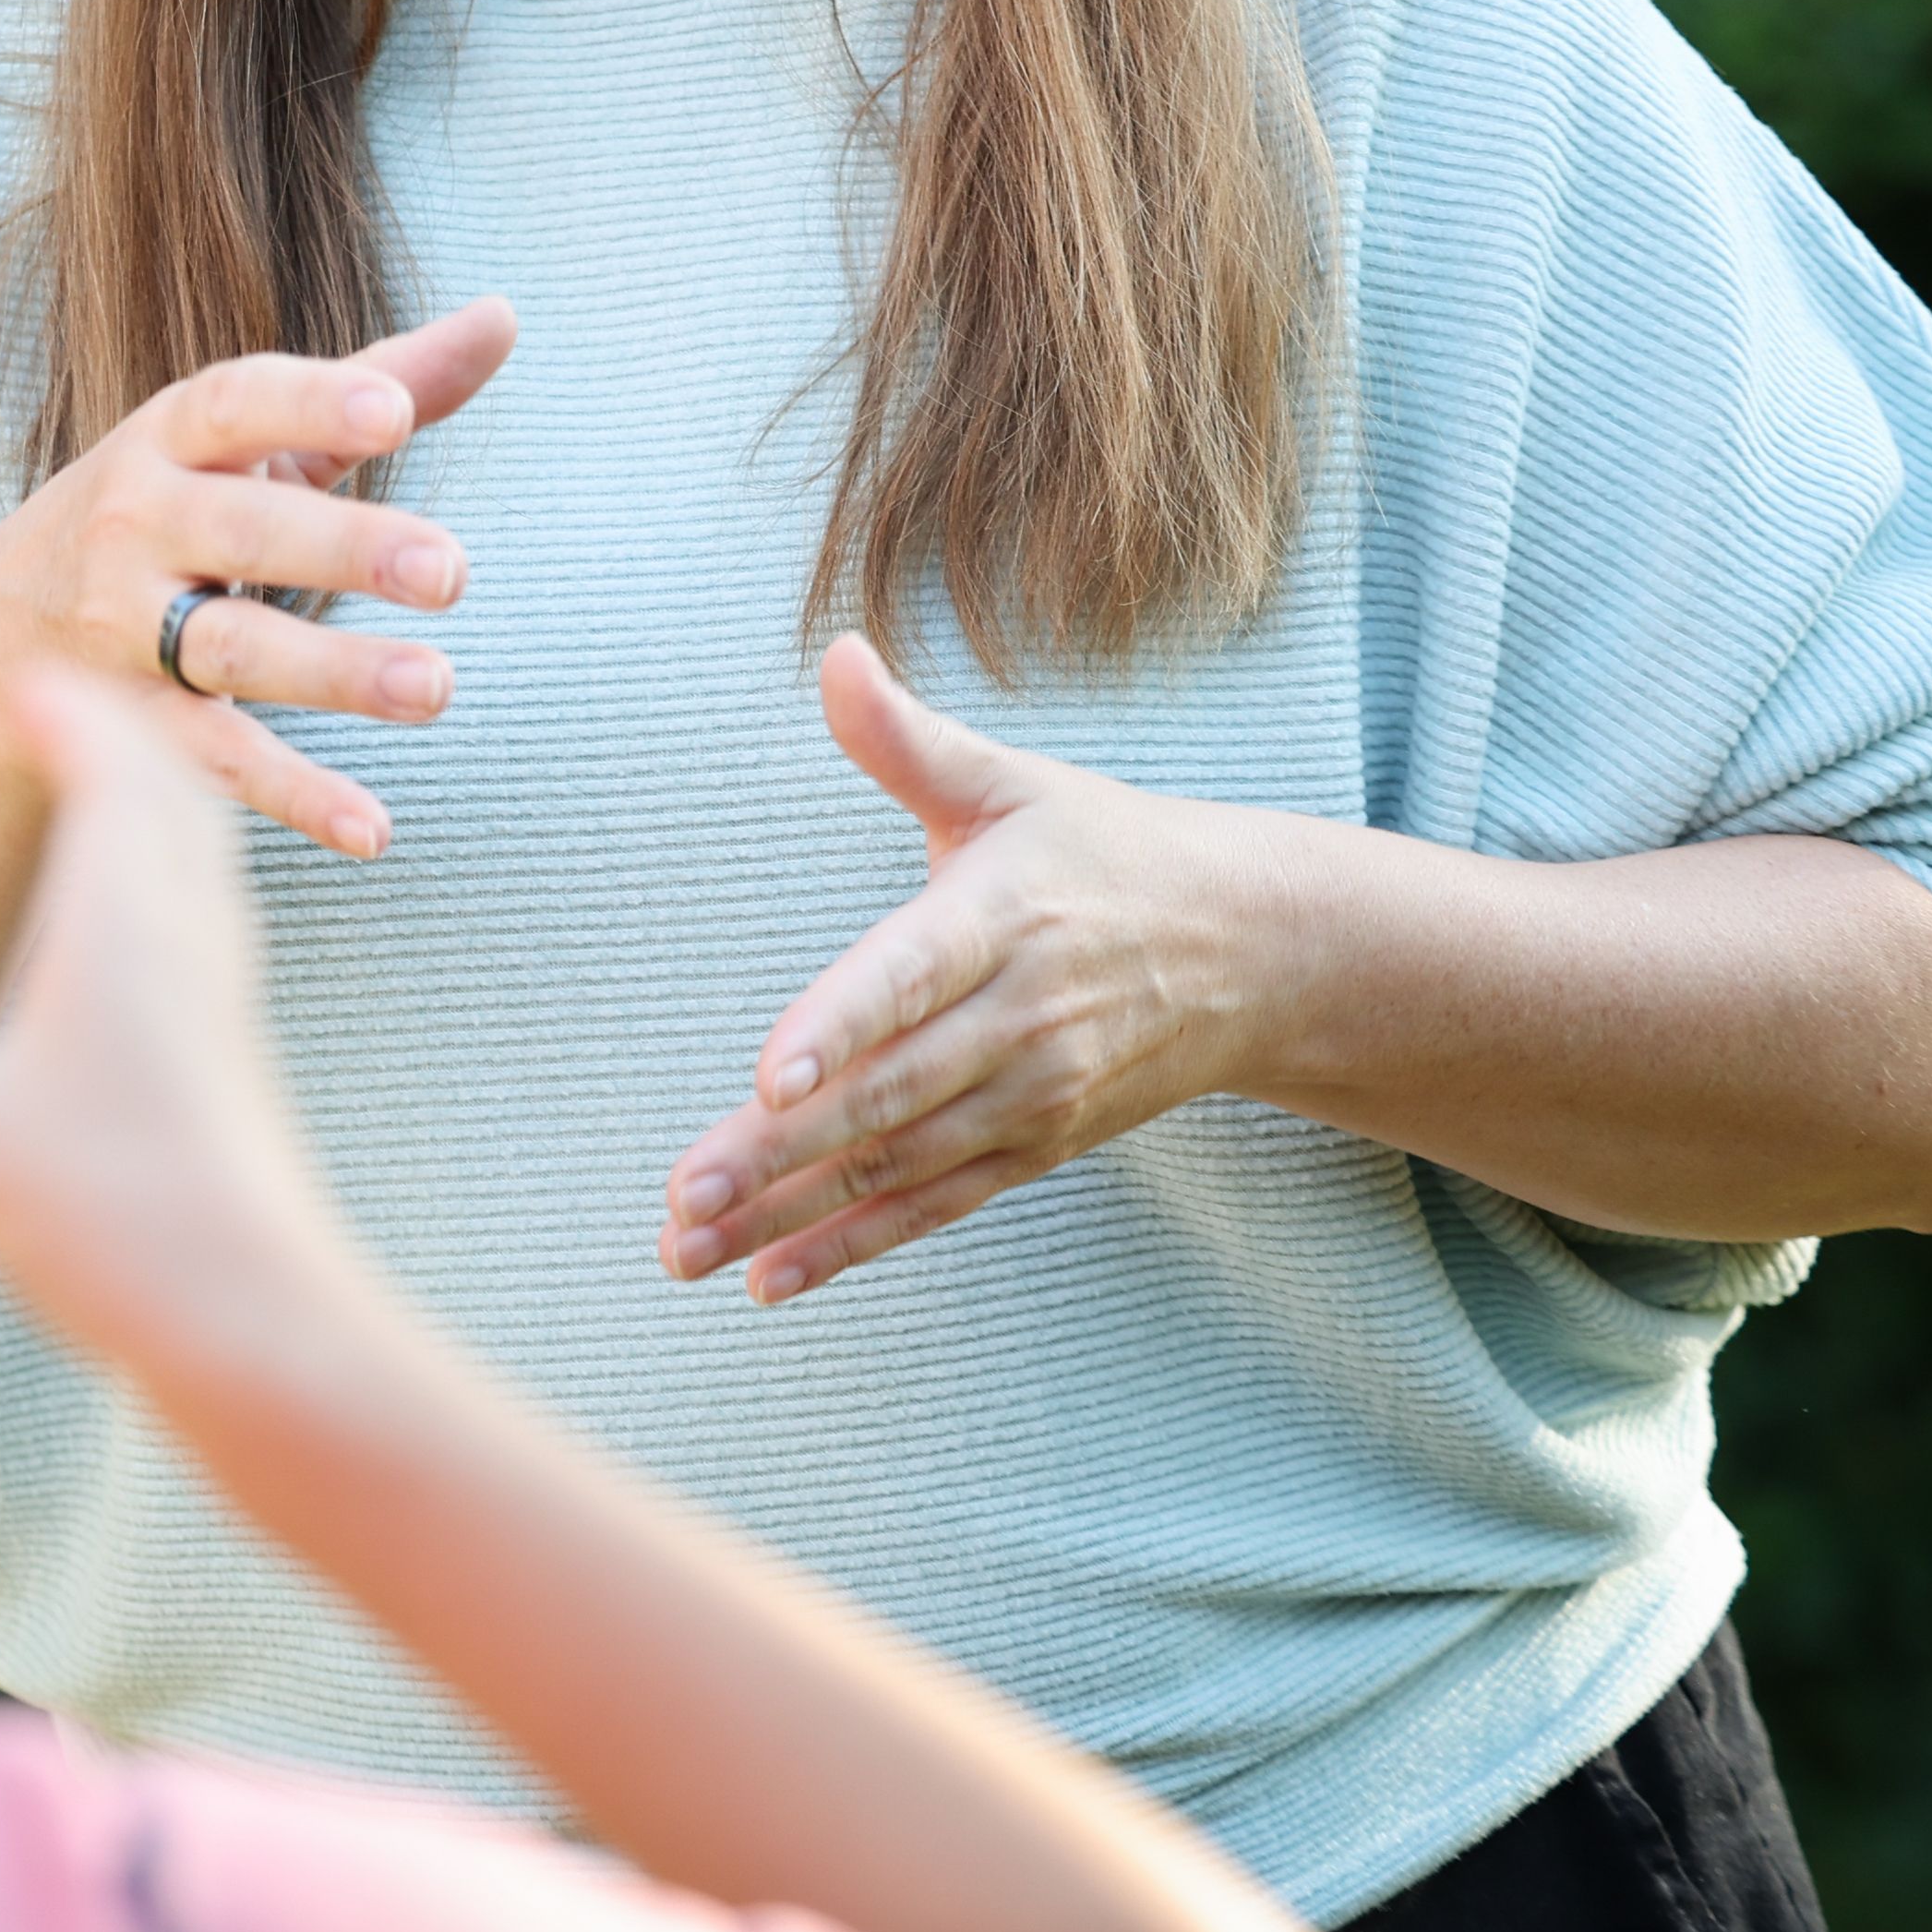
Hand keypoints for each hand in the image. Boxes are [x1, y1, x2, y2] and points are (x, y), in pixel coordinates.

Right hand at [0, 296, 512, 858]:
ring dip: (334, 671)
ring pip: (232, 649)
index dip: (312, 403)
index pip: (236, 404)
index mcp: (170, 438)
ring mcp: (123, 629)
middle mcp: (136, 525)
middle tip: (452, 571)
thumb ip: (377, 381)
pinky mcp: (130, 724)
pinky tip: (372, 828)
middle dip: (345, 548)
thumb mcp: (247, 444)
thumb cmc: (166, 514)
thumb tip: (503, 316)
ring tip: (435, 687)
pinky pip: (216, 759)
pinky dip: (293, 795)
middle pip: (244, 530)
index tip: (394, 414)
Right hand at [0, 667, 364, 1367]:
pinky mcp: (233, 1062)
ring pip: (199, 857)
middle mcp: (190, 934)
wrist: (266, 1325)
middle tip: (61, 711)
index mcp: (128, 914)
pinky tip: (129, 949)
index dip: (65, 707)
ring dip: (154, 805)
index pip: (111, 761)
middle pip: (170, 790)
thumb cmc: (123, 1215)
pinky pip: (204, 923)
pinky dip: (166, 885)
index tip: (17, 674)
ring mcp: (223, 999)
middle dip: (118, 735)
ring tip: (105, 799)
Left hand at [659, 637, 1284, 1304]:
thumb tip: (833, 655)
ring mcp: (1029, 1095)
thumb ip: (906, 738)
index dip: (839, 1026)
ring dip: (790, 1211)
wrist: (1248, 950)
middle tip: (683, 1193)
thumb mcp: (1010, 782)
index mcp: (998, 918)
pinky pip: (934, 1207)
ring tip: (686, 1246)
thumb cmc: (1099, 850)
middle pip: (885, 1094)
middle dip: (777, 1149)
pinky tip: (768, 1276)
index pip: (908, 976)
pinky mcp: (1034, 1147)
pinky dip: (853, 1245)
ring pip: (896, 1164)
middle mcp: (1017, 1019)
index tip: (768, 1074)